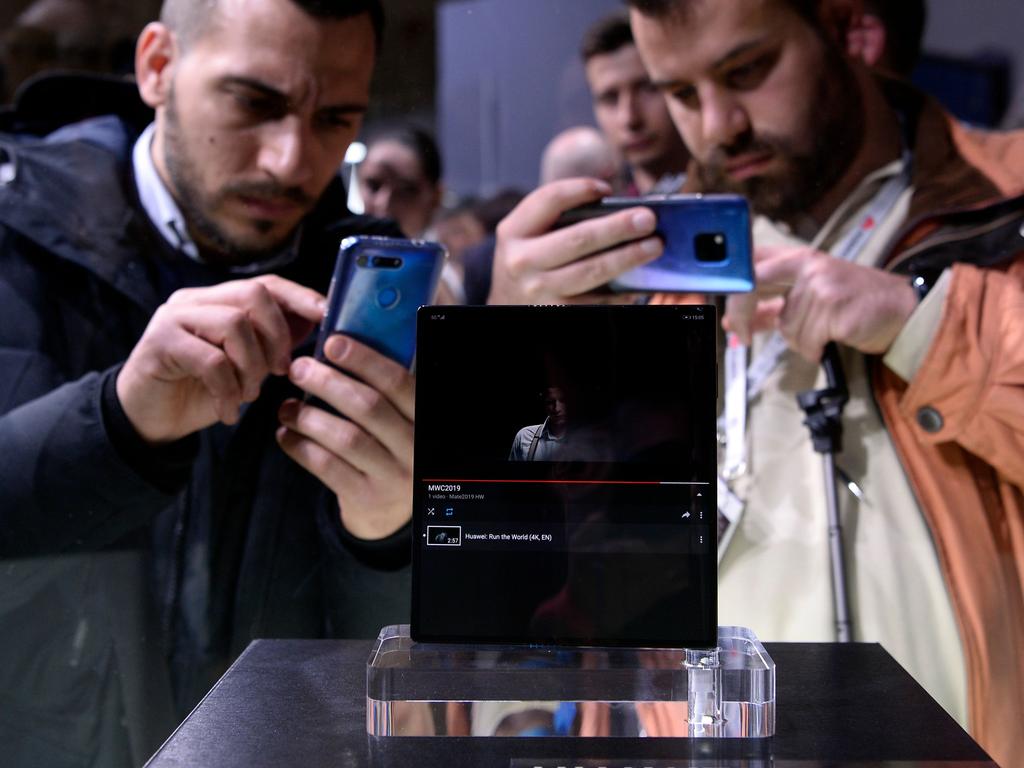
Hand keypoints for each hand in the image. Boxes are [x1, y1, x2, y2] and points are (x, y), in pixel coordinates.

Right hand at [117, 275, 323, 442]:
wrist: (150, 421)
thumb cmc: (202, 391)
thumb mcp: (247, 366)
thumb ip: (273, 343)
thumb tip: (318, 324)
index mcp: (219, 300)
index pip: (267, 284)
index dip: (300, 297)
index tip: (327, 315)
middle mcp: (196, 300)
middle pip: (252, 294)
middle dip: (276, 335)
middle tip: (280, 371)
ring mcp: (174, 318)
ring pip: (234, 324)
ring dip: (251, 367)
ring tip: (247, 395)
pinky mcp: (159, 343)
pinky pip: (211, 360)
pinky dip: (228, 390)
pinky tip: (228, 411)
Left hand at [276, 335, 414, 540]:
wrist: (394, 511)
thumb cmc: (392, 448)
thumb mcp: (402, 420)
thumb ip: (385, 390)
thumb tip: (339, 343)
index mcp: (426, 418)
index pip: (398, 382)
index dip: (365, 360)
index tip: (332, 343)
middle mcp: (415, 447)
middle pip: (369, 407)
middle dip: (328, 383)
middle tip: (298, 369)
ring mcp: (393, 476)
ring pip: (346, 438)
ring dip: (309, 417)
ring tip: (286, 406)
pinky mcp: (366, 498)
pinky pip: (328, 467)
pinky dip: (301, 448)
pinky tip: (286, 435)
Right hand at [487, 178, 662, 303]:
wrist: (507, 305)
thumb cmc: (529, 261)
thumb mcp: (528, 235)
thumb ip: (558, 219)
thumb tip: (618, 210)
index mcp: (513, 231)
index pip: (550, 199)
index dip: (581, 189)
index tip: (607, 189)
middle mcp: (522, 261)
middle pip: (578, 238)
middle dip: (618, 226)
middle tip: (648, 219)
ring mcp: (539, 291)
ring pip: (592, 271)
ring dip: (628, 257)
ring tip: (653, 246)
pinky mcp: (557, 313)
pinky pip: (596, 300)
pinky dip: (621, 291)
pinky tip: (639, 280)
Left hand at [724, 245, 918, 361]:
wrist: (903, 309)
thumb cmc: (855, 302)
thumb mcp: (812, 293)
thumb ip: (773, 305)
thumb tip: (735, 323)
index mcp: (798, 257)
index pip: (751, 263)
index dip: (731, 286)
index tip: (726, 312)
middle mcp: (807, 265)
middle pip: (751, 288)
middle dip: (741, 316)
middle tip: (741, 338)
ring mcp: (821, 285)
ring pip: (785, 327)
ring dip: (800, 341)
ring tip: (824, 333)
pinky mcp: (835, 309)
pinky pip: (806, 342)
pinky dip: (814, 349)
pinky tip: (832, 340)